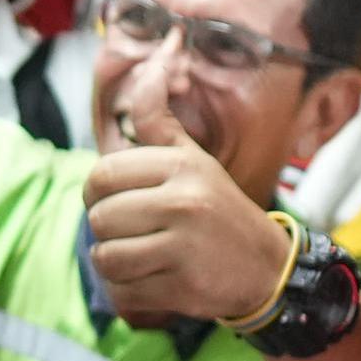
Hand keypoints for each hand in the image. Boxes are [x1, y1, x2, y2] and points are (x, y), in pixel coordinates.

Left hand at [84, 137, 297, 329]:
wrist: (266, 266)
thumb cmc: (217, 208)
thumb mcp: (193, 159)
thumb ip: (160, 120)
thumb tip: (151, 68)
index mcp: (182, 167)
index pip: (102, 174)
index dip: (94, 192)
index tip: (111, 202)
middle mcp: (184, 203)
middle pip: (100, 218)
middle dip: (106, 230)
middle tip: (131, 234)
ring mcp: (184, 247)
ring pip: (106, 257)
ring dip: (112, 263)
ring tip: (136, 257)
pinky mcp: (183, 287)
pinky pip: (123, 292)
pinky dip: (125, 292)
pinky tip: (146, 280)